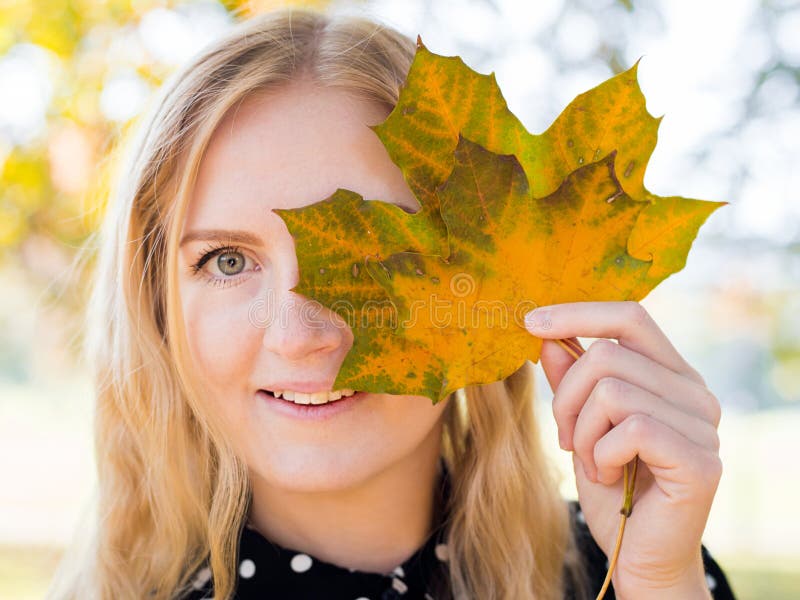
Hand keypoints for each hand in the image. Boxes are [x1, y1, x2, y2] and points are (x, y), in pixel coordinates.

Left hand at [524, 301, 720, 596]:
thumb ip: (570, 380)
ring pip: (611, 390)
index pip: (630, 316)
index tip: (530, 322)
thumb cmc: (611, 488)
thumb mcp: (580, 425)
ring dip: (581, 432)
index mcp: (671, 375)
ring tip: (591, 462)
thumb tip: (548, 337)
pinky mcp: (700, 460)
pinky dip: (600, 454)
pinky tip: (608, 478)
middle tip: (564, 438)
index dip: (578, 313)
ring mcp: (703, 425)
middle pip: (606, 355)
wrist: (639, 556)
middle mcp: (695, 392)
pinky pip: (630, 428)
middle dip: (565, 398)